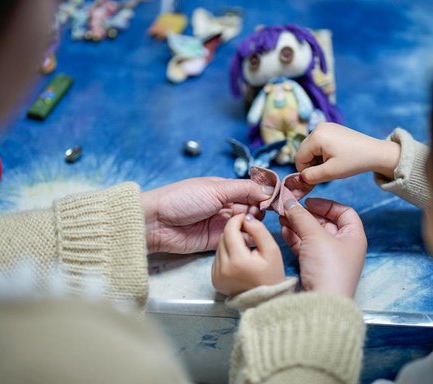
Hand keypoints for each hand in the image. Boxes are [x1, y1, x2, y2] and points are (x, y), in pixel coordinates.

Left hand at [142, 177, 273, 252]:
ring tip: (254, 226)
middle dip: (260, 211)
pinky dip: (244, 240)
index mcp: (224, 189)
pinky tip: (251, 238)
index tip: (276, 201)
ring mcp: (221, 225)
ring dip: (253, 225)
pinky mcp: (216, 242)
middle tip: (262, 215)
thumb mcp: (216, 189)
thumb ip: (244, 189)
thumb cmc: (183, 199)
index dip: (264, 196)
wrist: (156, 223)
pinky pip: (236, 241)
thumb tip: (269, 189)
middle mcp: (225, 206)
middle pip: (251, 209)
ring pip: (246, 225)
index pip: (251, 191)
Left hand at [212, 214, 284, 295]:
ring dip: (230, 242)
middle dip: (235, 231)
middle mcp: (223, 268)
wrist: (265, 302)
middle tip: (249, 234)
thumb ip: (259, 231)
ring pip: (219, 246)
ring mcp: (217, 275)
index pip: (230, 230)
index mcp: (237, 260)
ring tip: (245, 248)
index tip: (246, 218)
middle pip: (223, 237)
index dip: (237, 220)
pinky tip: (238, 259)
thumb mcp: (272, 251)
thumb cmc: (272, 276)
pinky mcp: (214, 279)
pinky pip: (218, 258)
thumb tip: (247, 217)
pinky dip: (227, 254)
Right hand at [279, 198, 366, 297]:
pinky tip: (283, 230)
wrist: (321, 304)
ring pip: (312, 235)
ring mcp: (328, 259)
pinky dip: (294, 238)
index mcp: (354, 237)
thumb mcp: (315, 235)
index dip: (326, 204)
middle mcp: (343, 247)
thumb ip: (301, 215)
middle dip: (306, 214)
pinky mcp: (314, 268)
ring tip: (282, 217)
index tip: (308, 202)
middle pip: (325, 223)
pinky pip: (304, 247)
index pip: (344, 212)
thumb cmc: (328, 268)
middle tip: (289, 207)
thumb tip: (289, 200)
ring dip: (297, 224)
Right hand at [295, 122, 400, 184]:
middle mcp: (318, 128)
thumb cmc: (354, 162)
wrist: (375, 153)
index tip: (318, 178)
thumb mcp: (331, 172)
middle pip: (304, 152)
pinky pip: (318, 143)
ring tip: (333, 164)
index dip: (306, 171)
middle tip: (328, 171)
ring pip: (310, 149)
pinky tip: (335, 157)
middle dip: (312, 165)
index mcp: (316, 136)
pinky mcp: (331, 128)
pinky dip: (323, 153)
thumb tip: (299, 178)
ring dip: (317, 160)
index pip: (299, 158)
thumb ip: (311, 176)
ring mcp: (325, 126)